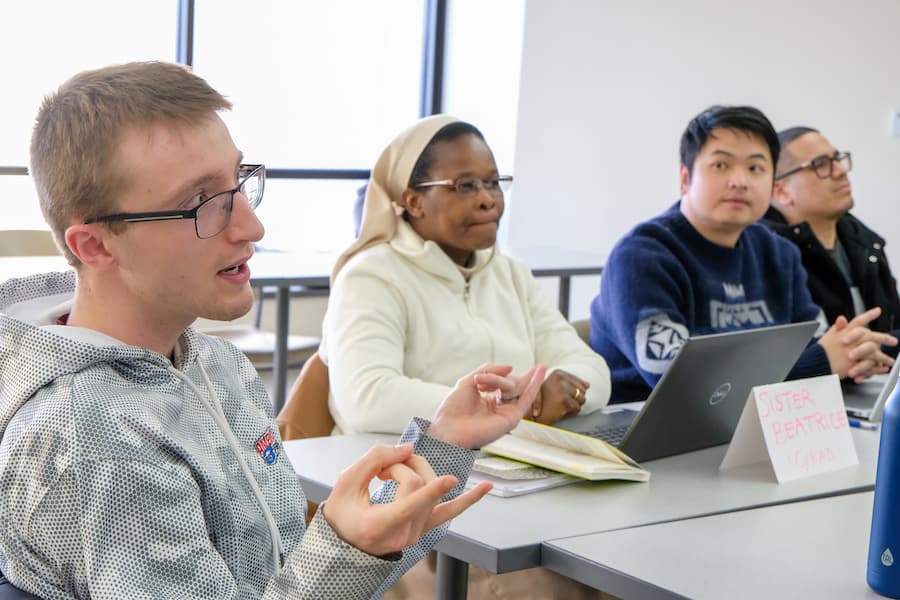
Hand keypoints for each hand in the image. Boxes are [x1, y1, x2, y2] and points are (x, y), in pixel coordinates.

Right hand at [321, 444, 492, 556]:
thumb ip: (374, 460)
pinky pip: (449, 512)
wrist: (345, 542)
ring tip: (395, 469)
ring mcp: (417, 533)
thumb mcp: (345, 484)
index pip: (411, 504)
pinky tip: (485, 488)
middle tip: (382, 465)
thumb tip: (406, 448)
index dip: (431, 490)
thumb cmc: (342, 514)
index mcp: (380, 526)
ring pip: (431, 490)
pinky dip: (468, 500)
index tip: (450, 479)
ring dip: (418, 470)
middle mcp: (403, 534)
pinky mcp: (425, 527)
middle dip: (402, 466)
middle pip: (417, 486)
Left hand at [426, 363, 547, 448]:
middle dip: (500, 379)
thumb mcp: (468, 381)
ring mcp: (506, 412)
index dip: (500, 374)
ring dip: (500, 382)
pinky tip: (540, 372)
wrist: (448, 429)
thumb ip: (489, 371)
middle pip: (511, 384)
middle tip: (484, 382)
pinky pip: (526, 399)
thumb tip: (510, 367)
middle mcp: (499, 407)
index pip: (503, 383)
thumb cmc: (453, 410)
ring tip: (481, 386)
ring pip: (515, 388)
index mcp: (488, 400)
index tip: (490, 373)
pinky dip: (534, 384)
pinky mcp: (512, 419)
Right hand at [531, 369, 588, 423]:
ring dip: (573, 406)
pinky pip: (577, 408)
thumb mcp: (556, 388)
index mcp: (558, 373)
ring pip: (582, 400)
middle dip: (574, 399)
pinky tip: (560, 412)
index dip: (574, 393)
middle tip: (560, 403)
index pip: (580, 383)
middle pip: (582, 391)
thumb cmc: (543, 402)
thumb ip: (572, 384)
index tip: (562, 397)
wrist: (530, 415)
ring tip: (560, 406)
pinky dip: (571, 413)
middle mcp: (561, 378)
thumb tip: (588, 384)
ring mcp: (562, 389)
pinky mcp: (564, 400)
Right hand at [817, 307, 897, 381]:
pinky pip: (870, 366)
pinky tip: (883, 369)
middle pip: (871, 336)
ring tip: (890, 361)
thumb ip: (837, 328)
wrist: (815, 365)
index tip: (878, 311)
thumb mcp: (828, 337)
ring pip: (873, 352)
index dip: (869, 315)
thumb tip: (842, 318)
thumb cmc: (820, 352)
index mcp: (844, 333)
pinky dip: (878, 368)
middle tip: (893, 340)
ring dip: (883, 357)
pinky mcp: (854, 365)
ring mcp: (853, 353)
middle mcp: (850, 341)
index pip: (858, 321)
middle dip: (884, 338)